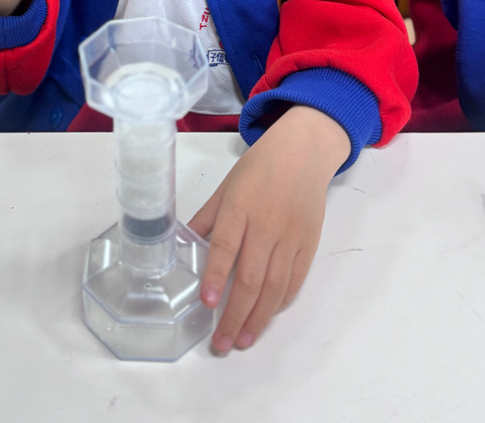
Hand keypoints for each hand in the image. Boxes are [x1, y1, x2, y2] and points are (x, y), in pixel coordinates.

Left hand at [188, 106, 349, 354]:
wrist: (303, 152)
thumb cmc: (260, 167)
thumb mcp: (226, 186)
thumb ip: (207, 218)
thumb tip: (184, 246)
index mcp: (240, 207)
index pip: (226, 247)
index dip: (217, 277)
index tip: (207, 304)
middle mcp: (267, 225)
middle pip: (252, 278)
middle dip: (235, 314)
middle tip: (221, 342)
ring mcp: (291, 237)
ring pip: (275, 287)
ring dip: (258, 318)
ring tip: (243, 340)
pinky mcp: (309, 244)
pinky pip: (295, 281)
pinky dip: (280, 303)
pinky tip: (266, 317)